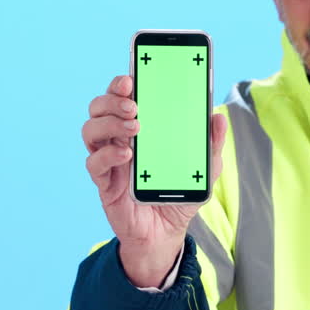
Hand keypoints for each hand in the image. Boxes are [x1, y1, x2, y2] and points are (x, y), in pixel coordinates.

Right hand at [81, 74, 227, 286]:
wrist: (167, 232)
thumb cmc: (179, 191)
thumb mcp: (204, 167)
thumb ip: (211, 143)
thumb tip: (218, 116)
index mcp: (140, 127)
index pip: (123, 96)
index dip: (121, 83)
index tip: (131, 76)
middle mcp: (118, 139)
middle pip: (100, 107)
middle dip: (112, 98)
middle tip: (133, 104)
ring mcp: (109, 160)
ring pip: (91, 129)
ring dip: (109, 123)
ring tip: (135, 127)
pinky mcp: (104, 183)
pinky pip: (94, 163)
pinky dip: (107, 155)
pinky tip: (126, 155)